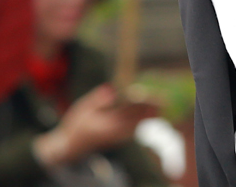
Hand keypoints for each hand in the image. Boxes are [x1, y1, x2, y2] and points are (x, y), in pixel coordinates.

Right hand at [34, 84, 153, 166]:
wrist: (71, 147)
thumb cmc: (75, 127)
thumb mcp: (82, 109)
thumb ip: (97, 99)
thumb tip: (111, 88)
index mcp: (106, 125)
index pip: (127, 113)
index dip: (139, 104)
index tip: (147, 94)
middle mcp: (114, 133)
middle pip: (136, 119)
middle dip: (149, 109)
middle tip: (164, 100)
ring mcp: (116, 136)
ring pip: (136, 124)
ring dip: (148, 115)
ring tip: (161, 106)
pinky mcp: (117, 137)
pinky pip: (133, 128)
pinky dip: (142, 120)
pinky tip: (149, 113)